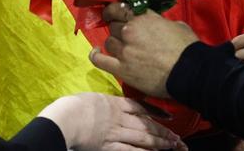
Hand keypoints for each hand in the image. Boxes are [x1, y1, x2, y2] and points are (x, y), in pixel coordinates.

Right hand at [38, 93, 184, 150]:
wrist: (66, 118)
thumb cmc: (72, 107)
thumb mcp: (90, 99)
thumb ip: (102, 104)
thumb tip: (105, 106)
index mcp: (114, 103)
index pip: (141, 107)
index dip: (157, 112)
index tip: (169, 117)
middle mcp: (119, 117)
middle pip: (146, 124)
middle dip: (163, 131)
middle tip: (177, 138)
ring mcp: (115, 133)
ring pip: (143, 137)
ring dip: (159, 142)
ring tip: (172, 146)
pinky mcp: (109, 147)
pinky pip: (131, 150)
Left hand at [88, 3, 199, 98]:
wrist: (189, 72)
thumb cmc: (186, 48)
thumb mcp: (176, 25)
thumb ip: (160, 22)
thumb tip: (157, 24)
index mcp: (143, 17)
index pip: (119, 9)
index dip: (113, 11)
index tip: (112, 14)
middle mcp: (129, 31)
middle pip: (114, 27)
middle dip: (119, 31)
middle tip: (127, 37)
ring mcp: (124, 50)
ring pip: (109, 42)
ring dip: (114, 44)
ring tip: (122, 49)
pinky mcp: (121, 69)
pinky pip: (100, 61)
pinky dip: (95, 56)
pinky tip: (96, 53)